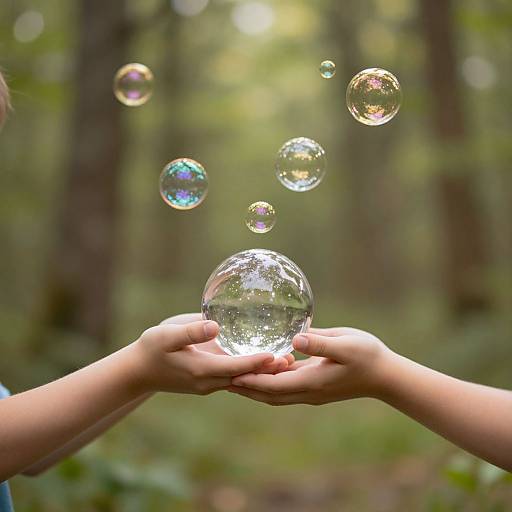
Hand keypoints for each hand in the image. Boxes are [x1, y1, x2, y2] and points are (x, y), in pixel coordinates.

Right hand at [160, 313, 294, 373]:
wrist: (137, 371)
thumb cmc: (150, 349)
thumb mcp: (166, 336)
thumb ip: (191, 332)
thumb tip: (216, 326)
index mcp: (200, 370)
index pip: (235, 367)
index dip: (257, 362)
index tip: (277, 355)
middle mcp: (208, 381)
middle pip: (244, 377)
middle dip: (267, 370)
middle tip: (292, 360)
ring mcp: (208, 383)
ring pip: (241, 379)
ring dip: (261, 372)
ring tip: (286, 361)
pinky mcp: (207, 380)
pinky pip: (233, 377)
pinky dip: (249, 371)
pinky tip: (262, 361)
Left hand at [229, 327, 392, 405]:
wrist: (385, 376)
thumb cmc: (368, 356)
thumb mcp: (346, 344)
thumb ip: (321, 342)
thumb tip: (295, 339)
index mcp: (311, 382)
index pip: (272, 385)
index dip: (250, 380)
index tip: (228, 375)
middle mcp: (307, 391)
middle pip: (268, 394)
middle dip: (246, 387)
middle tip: (221, 378)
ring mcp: (311, 391)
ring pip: (276, 393)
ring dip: (255, 386)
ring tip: (234, 376)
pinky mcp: (315, 386)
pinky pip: (286, 387)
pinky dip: (270, 381)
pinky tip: (264, 368)